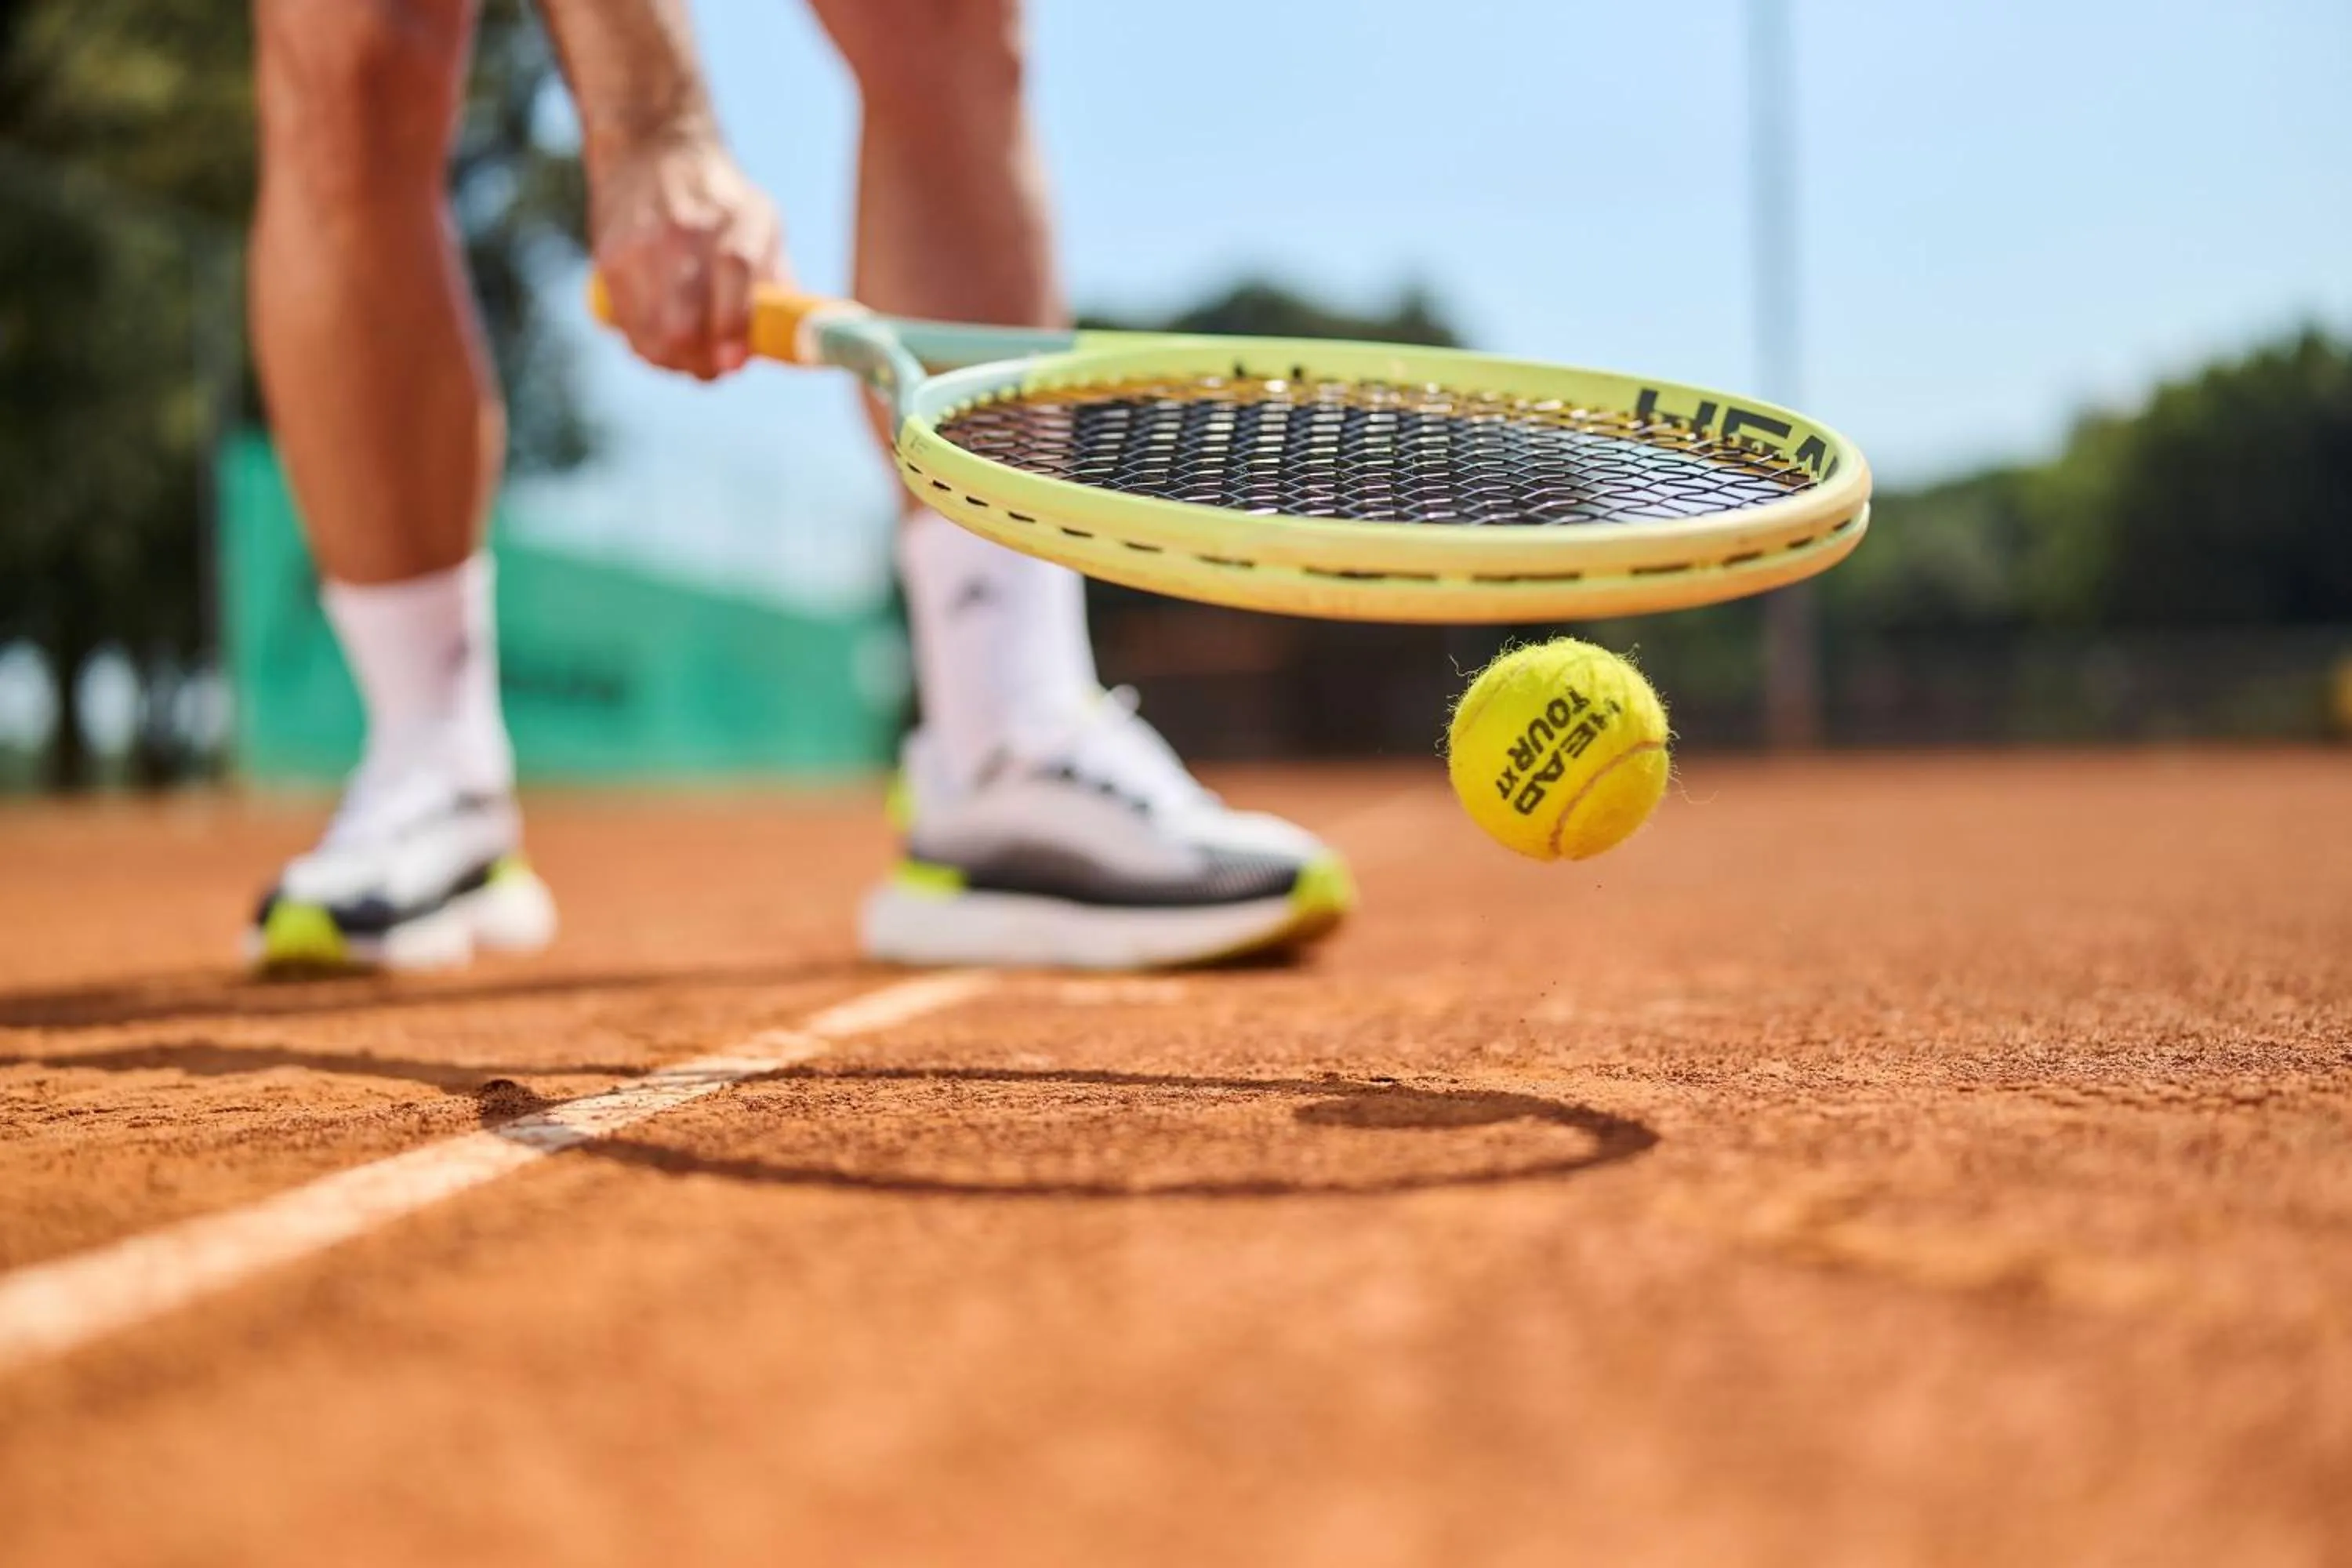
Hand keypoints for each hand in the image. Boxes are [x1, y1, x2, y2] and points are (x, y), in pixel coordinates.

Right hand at [588, 128, 782, 379]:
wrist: (652, 148)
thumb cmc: (722, 202)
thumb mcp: (762, 221)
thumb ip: (776, 279)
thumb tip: (790, 343)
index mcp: (737, 217)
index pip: (734, 269)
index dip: (733, 323)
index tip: (735, 363)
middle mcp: (687, 227)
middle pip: (684, 316)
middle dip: (701, 360)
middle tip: (715, 371)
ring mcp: (643, 243)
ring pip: (652, 330)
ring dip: (674, 361)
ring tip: (689, 362)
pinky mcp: (611, 258)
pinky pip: (627, 324)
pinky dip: (646, 346)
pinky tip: (661, 345)